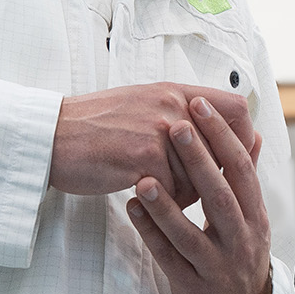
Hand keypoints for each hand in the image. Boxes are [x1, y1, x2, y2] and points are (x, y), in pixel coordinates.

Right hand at [51, 83, 260, 202]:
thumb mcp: (143, 103)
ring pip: (199, 177)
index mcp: (175, 91)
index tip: (231, 159)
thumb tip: (219, 129)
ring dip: (184, 193)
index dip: (242, 138)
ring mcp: (159, 130)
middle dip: (213, 177)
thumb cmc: (96, 126)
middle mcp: (172, 106)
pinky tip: (142, 193)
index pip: (236, 109)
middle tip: (193, 186)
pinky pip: (174, 191)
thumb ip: (180, 113)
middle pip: (222, 151)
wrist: (52, 135)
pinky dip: (163, 202)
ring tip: (158, 188)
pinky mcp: (143, 156)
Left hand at [125, 99, 275, 293]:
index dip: (222, 137)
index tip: (199, 106)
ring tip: (144, 176)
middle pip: (221, 196)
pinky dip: (151, 233)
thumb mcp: (249, 217)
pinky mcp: (194, 287)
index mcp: (254, 215)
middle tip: (175, 127)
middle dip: (199, 160)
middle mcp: (241, 239)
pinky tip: (132, 209)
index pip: (241, 169)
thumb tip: (252, 133)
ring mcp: (219, 266)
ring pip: (193, 232)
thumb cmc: (237, 254)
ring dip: (168, 204)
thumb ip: (245, 178)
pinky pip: (170, 258)